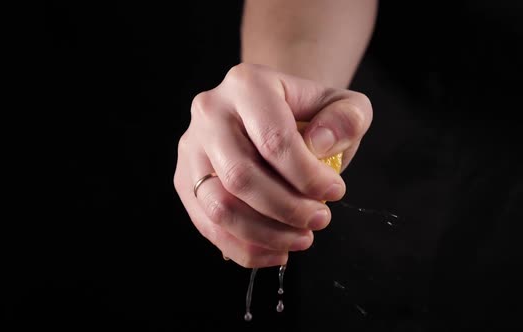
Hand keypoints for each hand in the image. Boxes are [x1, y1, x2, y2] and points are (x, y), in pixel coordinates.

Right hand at [174, 63, 372, 267]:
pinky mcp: (185, 180)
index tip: (335, 192)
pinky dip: (244, 248)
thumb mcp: (343, 106)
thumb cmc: (308, 116)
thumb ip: (348, 118)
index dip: (308, 177)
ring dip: (265, 234)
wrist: (273, 117)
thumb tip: (320, 145)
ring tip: (301, 238)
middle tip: (319, 219)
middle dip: (287, 209)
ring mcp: (191, 148)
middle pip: (242, 177)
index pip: (274, 141)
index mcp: (247, 85)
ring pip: (219, 207)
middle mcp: (210, 112)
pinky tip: (276, 251)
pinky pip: (208, 225)